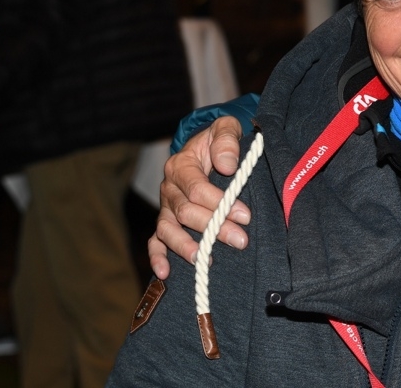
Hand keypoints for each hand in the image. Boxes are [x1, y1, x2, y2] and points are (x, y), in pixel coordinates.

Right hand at [148, 115, 247, 278]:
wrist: (209, 147)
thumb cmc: (219, 140)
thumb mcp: (226, 128)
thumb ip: (226, 140)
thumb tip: (227, 165)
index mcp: (181, 164)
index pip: (197, 188)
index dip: (220, 203)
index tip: (245, 215)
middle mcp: (169, 187)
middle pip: (186, 212)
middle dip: (213, 227)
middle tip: (240, 239)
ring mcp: (166, 207)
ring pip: (168, 229)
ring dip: (186, 246)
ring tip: (205, 259)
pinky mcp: (166, 221)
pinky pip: (156, 240)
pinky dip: (157, 257)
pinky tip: (165, 273)